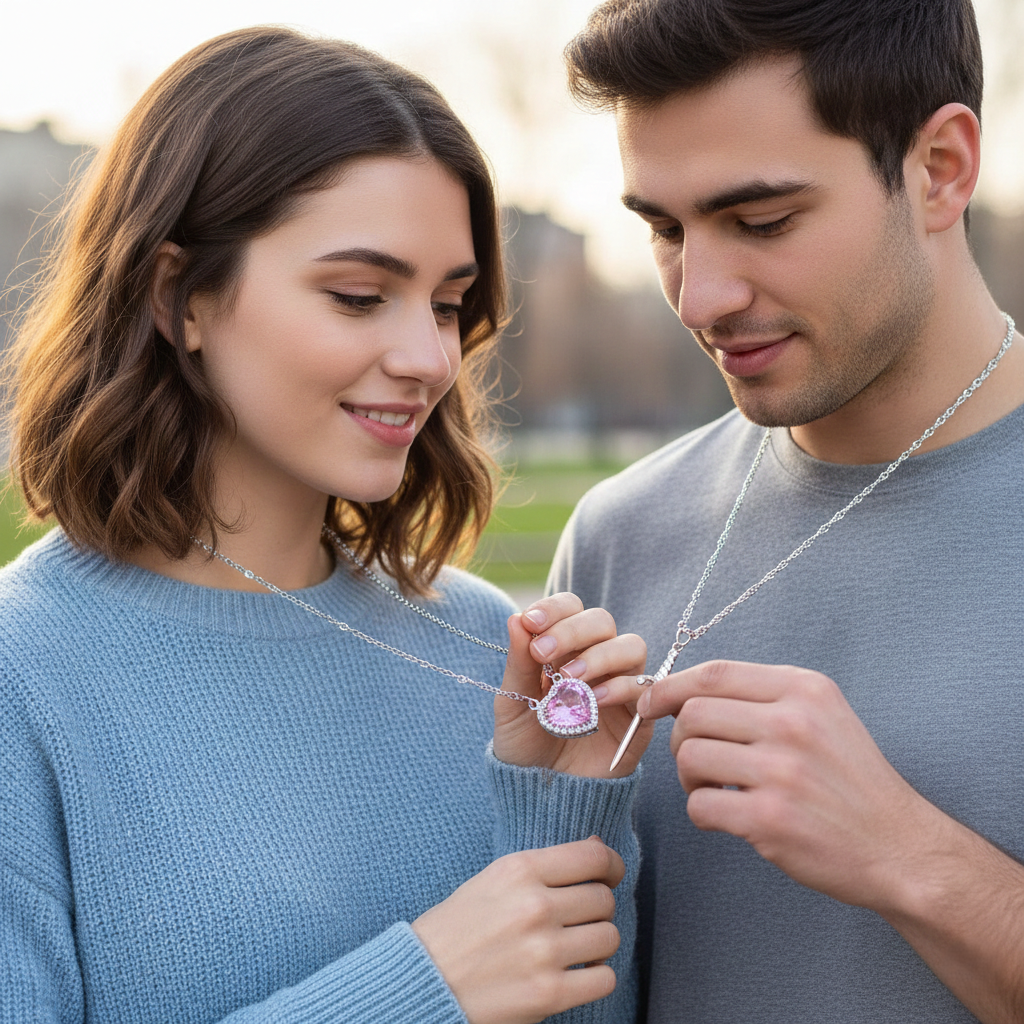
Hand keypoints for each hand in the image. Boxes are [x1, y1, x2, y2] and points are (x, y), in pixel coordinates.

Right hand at [411, 836, 624, 1023]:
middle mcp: (535, 905)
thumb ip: (544, 866)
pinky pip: (605, 979)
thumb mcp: (493, 880)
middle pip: (604, 898)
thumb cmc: (456, 929)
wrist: (422, 982)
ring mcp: (544, 951)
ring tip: (574, 948)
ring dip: (597, 944)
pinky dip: (595, 978)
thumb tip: (598, 847)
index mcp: (519, 869)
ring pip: (610, 937)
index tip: (610, 875)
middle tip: (577, 919)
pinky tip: (574, 974)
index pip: (594, 856)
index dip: (612, 864)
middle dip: (597, 910)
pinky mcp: (549, 994)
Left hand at [492, 593, 650, 776]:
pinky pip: (644, 686)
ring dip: (599, 655)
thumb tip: (517, 618)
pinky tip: (592, 701)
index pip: (571, 608)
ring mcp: (620, 685)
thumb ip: (518, 663)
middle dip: (572, 630)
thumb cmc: (525, 746)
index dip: (555, 608)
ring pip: (631, 645)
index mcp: (563, 649)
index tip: (531, 621)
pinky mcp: (639, 715)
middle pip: (602, 620)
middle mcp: (596, 660)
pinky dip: (618, 686)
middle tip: (543, 653)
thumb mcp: (512, 703)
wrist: (542, 793)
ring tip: (569, 680)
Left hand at [636, 659, 945, 909]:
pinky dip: (702, 811)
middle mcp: (792, 723)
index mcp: (803, 689)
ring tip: (716, 789)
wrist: (900, 845)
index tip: (652, 702)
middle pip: (692, 714)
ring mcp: (781, 771)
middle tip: (700, 759)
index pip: (714, 673)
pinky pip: (699, 805)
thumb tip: (682, 692)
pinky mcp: (770, 818)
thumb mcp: (821, 714)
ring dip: (689, 778)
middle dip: (681, 737)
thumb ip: (761, 697)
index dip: (671, 686)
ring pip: (688, 757)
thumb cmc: (851, 780)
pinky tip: (728, 815)